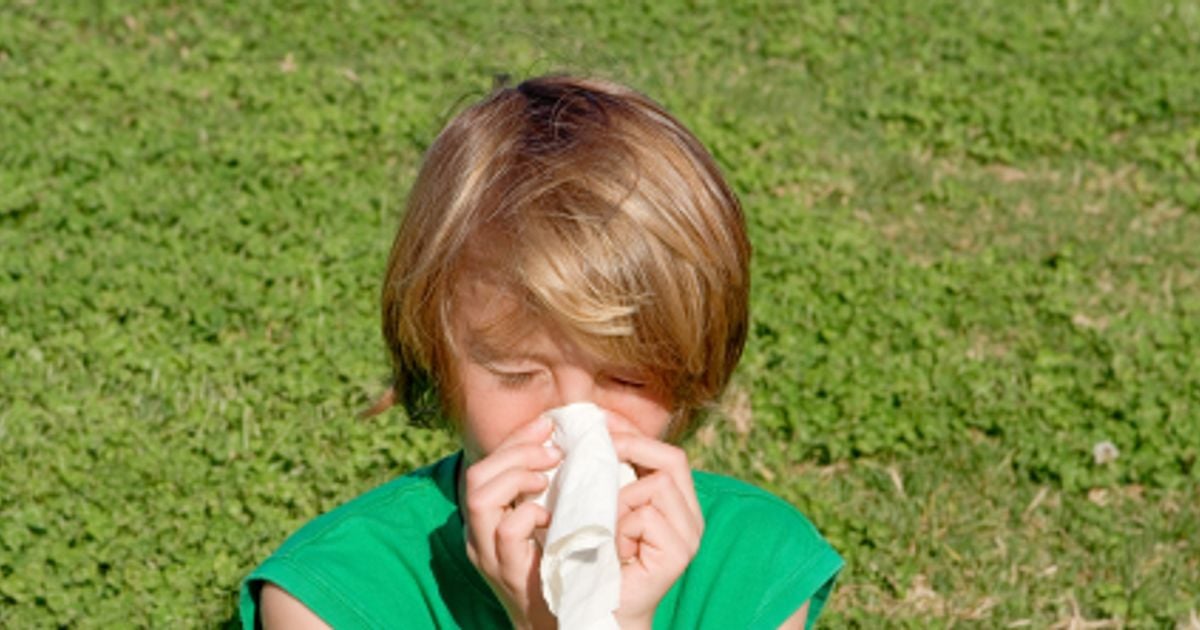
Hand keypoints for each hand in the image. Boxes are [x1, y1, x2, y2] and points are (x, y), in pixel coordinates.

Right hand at [462, 416, 560, 629]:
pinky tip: (551, 514)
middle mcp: (477, 535)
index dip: (515, 439)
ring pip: (480, 498)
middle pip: (476, 475)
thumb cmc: (559, 565)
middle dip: (516, 451)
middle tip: (554, 450)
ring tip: (549, 477)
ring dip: (518, 476)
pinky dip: (530, 512)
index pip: (484, 465)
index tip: (547, 424)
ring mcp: (489, 554)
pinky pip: (508, 530)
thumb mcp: (545, 522)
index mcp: (485, 519)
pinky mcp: (508, 572)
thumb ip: (543, 489)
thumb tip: (561, 442)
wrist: (560, 621)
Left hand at [607, 413, 704, 628]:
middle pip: (673, 460)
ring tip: (603, 522)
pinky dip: (620, 526)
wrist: (599, 609)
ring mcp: (689, 536)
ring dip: (620, 498)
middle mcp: (690, 517)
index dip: (634, 433)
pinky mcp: (679, 554)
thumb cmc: (595, 557)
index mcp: (676, 504)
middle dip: (632, 447)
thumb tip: (595, 428)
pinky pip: (647, 516)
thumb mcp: (602, 507)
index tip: (600, 422)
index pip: (667, 454)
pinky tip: (610, 546)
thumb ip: (609, 475)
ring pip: (658, 484)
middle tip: (596, 448)